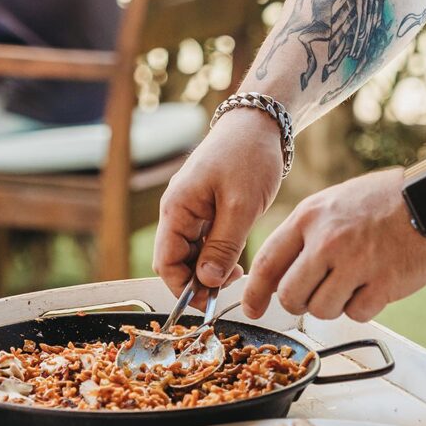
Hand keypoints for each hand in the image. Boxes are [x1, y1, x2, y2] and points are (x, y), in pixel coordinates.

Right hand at [153, 109, 282, 301]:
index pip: (165, 262)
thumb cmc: (248, 155)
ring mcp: (191, 212)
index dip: (182, 288)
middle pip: (175, 262)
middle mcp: (177, 212)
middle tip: (229, 289)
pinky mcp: (207, 211)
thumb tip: (207, 282)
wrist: (260, 123)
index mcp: (176, 209)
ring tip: (237, 275)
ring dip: (209, 271)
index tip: (209, 303)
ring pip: (190, 256)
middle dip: (197, 282)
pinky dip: (217, 258)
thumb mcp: (240, 206)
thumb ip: (223, 247)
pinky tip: (237, 262)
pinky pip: (204, 244)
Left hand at [243, 167, 425, 319]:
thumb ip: (302, 235)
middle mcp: (328, 241)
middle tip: (314, 294)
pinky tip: (373, 284)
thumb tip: (274, 273)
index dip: (254, 294)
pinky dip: (362, 307)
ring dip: (333, 305)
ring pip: (322, 310)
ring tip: (351, 281)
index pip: (267, 264)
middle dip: (298, 303)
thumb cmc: (380, 202)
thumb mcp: (330, 204)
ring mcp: (356, 263)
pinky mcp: (383, 284)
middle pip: (290, 296)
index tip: (252, 309)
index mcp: (309, 218)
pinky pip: (356, 314)